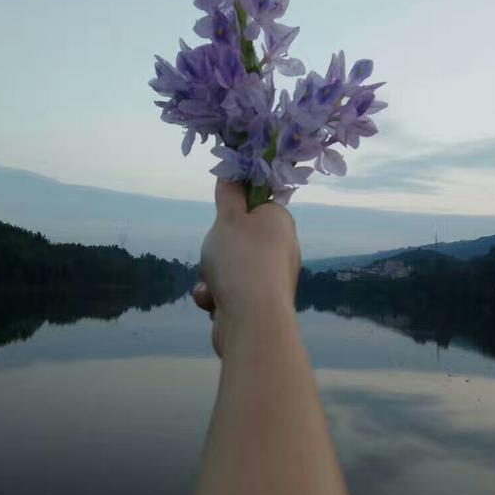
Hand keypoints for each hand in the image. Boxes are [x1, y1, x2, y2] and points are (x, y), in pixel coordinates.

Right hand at [192, 179, 300, 357]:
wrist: (252, 321)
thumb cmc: (241, 259)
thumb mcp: (228, 218)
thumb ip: (229, 194)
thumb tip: (232, 173)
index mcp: (279, 221)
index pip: (257, 207)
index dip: (236, 212)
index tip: (223, 219)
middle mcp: (282, 248)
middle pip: (239, 239)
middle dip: (218, 249)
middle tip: (215, 251)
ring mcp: (272, 279)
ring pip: (230, 267)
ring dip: (212, 275)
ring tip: (213, 283)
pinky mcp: (259, 304)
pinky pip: (230, 291)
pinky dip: (216, 296)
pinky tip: (212, 301)